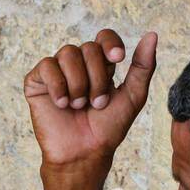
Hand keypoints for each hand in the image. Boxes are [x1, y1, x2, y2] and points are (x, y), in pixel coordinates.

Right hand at [24, 28, 157, 169]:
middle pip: (89, 48)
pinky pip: (47, 66)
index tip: (118, 59)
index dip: (110, 43)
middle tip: (96, 104)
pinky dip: (58, 85)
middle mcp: (77, 65)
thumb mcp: (132, 97)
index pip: (104, 37)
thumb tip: (152, 34)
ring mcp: (56, 72)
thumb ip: (143, 67)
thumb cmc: (107, 130)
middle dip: (97, 78)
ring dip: (78, 84)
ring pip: (67, 53)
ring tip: (78, 106)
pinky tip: (62, 104)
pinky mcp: (36, 82)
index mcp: (99, 65)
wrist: (84, 154)